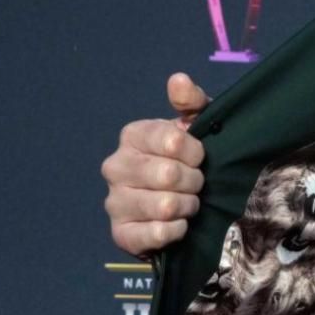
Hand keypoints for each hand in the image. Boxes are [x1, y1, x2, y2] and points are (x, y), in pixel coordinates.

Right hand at [101, 73, 208, 256]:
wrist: (182, 204)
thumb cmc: (190, 159)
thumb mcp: (199, 125)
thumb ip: (191, 102)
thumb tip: (178, 80)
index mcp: (132, 136)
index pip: (170, 140)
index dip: (194, 152)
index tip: (200, 157)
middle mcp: (115, 166)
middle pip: (168, 175)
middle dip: (194, 181)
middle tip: (197, 184)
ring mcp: (114, 202)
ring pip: (165, 206)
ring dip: (189, 206)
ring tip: (189, 203)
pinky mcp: (120, 234)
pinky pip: (156, 234)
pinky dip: (176, 231)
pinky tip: (179, 225)